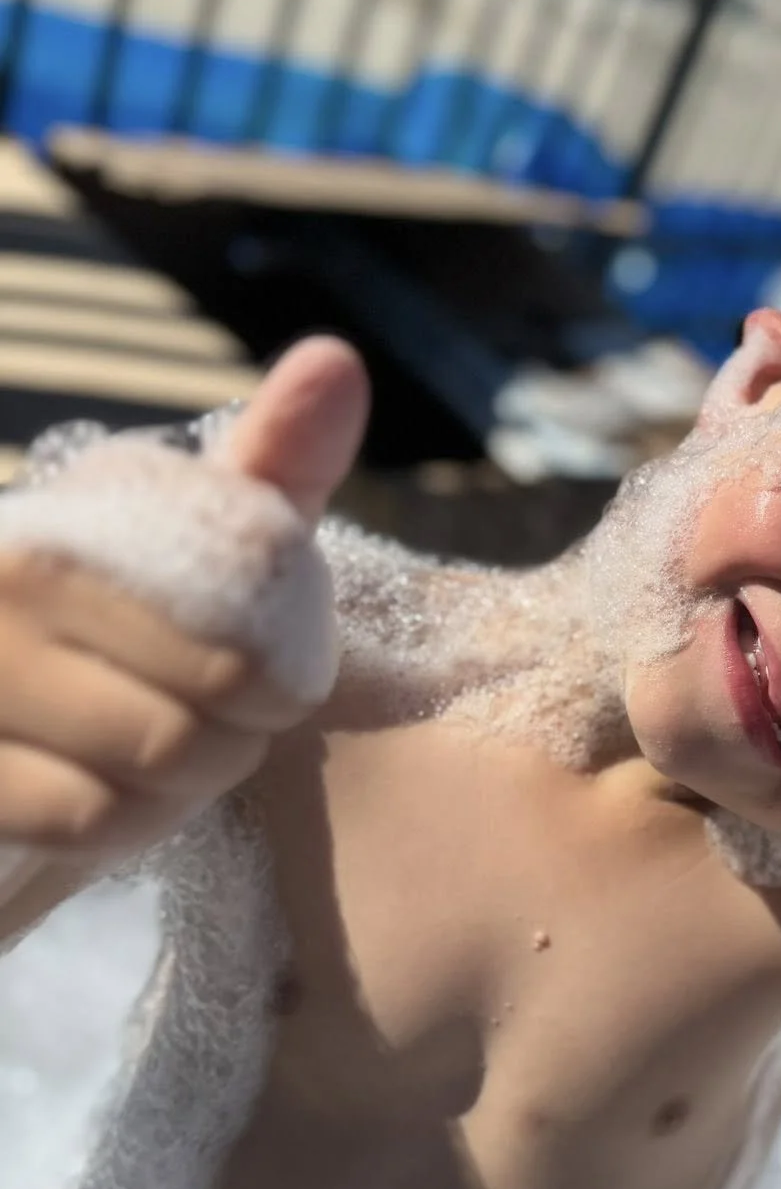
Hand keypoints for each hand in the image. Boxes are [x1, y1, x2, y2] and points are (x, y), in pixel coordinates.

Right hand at [0, 336, 367, 866]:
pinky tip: (122, 794)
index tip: (265, 679)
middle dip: (232, 742)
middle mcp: (0, 592)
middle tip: (221, 725)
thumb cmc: (121, 592)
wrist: (10, 643)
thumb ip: (271, 459)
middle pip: (191, 734)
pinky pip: (83, 824)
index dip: (277, 684)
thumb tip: (338, 361)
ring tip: (171, 758)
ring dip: (180, 792)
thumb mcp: (194, 519)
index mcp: (60, 537)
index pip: (237, 653)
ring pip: (137, 786)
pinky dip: (125, 827)